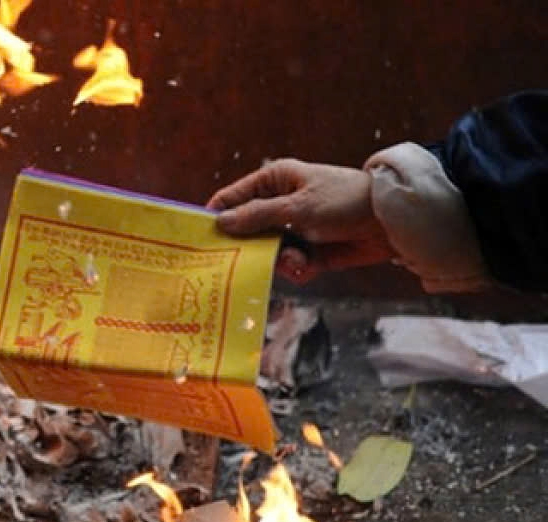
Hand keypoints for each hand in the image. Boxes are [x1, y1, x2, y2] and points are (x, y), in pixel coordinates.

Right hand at [207, 159, 395, 283]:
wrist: (390, 222)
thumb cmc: (344, 201)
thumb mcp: (297, 206)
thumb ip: (257, 216)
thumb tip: (220, 222)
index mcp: (272, 182)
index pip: (230, 199)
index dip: (215, 218)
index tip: (202, 241)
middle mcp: (279, 204)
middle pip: (245, 232)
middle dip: (250, 248)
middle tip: (247, 261)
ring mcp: (294, 229)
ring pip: (267, 253)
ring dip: (279, 261)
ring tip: (297, 260)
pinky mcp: (309, 250)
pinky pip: (289, 265)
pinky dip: (297, 269)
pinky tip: (309, 266)